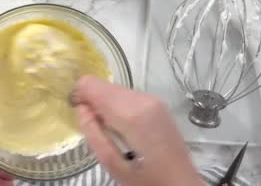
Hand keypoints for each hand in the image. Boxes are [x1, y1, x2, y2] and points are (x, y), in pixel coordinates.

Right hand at [72, 76, 202, 185]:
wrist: (181, 184)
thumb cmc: (145, 179)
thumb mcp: (111, 164)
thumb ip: (92, 133)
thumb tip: (81, 108)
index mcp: (130, 114)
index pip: (91, 84)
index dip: (79, 95)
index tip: (80, 115)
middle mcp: (143, 99)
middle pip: (103, 85)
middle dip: (93, 101)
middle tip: (94, 126)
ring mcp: (153, 99)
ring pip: (115, 88)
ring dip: (106, 104)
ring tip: (110, 130)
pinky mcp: (158, 102)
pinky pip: (127, 95)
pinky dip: (118, 105)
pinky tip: (123, 127)